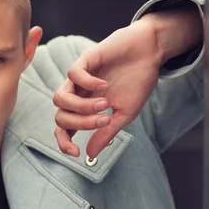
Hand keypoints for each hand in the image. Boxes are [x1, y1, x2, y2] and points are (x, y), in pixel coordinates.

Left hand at [53, 19, 160, 158]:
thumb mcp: (124, 113)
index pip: (64, 128)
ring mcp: (78, 78)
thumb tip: (90, 155)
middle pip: (60, 117)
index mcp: (84, 110)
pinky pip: (73, 74)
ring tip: (104, 103)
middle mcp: (77, 95)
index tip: (77, 152)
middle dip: (81, 123)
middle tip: (104, 119)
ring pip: (59, 97)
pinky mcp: (84, 60)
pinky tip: (104, 84)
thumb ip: (106, 133)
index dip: (64, 142)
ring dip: (80, 106)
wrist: (149, 53)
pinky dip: (87, 83)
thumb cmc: (137, 82)